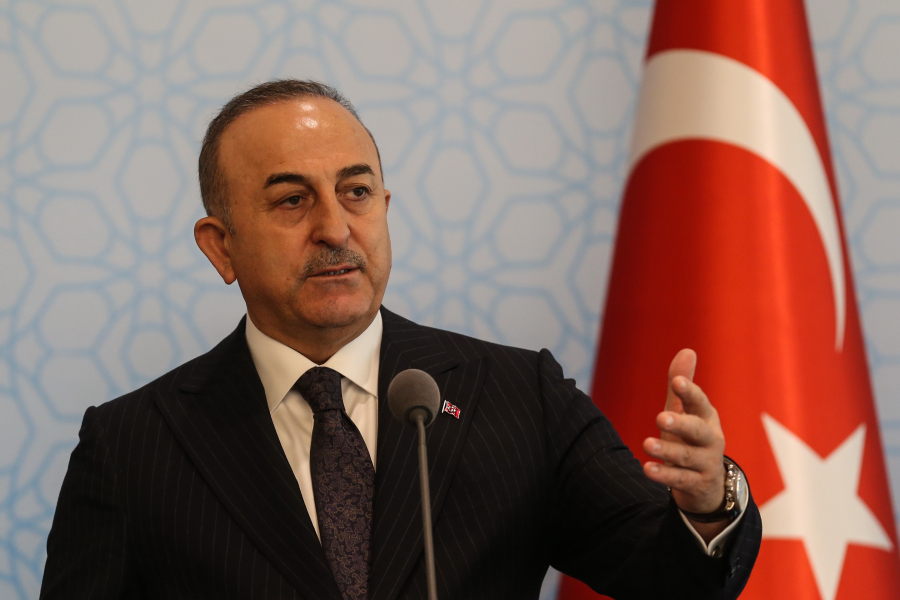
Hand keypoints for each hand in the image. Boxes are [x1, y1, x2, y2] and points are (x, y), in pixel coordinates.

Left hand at [642, 349, 725, 521]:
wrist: (706, 484)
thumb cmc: (690, 438)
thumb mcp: (684, 411)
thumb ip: (682, 385)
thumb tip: (687, 350)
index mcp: (706, 417)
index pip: (700, 402)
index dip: (689, 392)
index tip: (676, 381)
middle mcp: (710, 439)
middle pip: (697, 431)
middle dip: (680, 423)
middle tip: (659, 416)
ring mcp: (706, 463)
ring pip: (687, 456)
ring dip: (666, 450)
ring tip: (646, 443)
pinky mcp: (698, 484)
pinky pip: (681, 479)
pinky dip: (664, 474)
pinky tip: (646, 468)